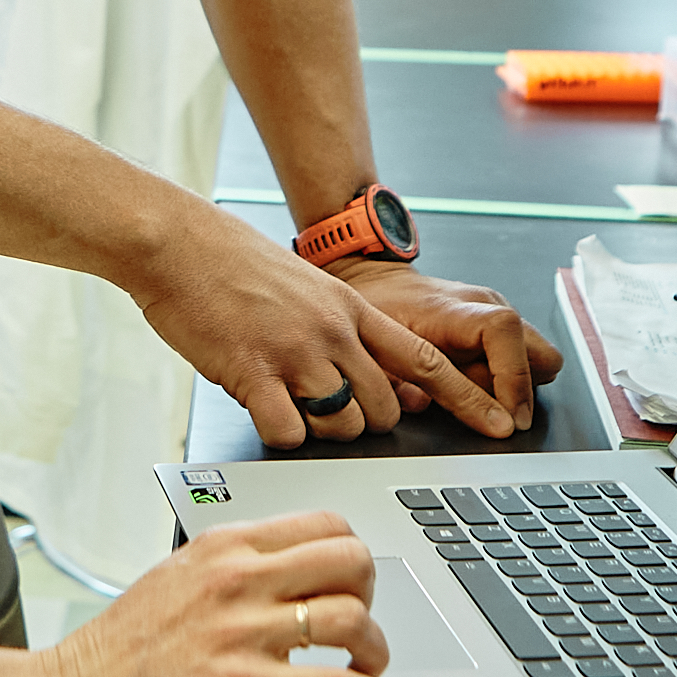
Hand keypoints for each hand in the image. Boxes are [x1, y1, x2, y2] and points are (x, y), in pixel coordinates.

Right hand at [43, 511, 407, 676]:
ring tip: (372, 667)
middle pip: (350, 559)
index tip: (354, 580)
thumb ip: (232, 569)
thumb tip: (284, 574)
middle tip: (365, 620)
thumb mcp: (176, 578)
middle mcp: (237, 580)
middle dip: (372, 593)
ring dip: (377, 648)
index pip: (323, 522)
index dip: (353, 554)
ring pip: (352, 618)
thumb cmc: (119, 650)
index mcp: (223, 546)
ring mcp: (242, 632)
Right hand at [128, 212, 520, 444]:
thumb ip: (337, 324)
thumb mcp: (306, 285)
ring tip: (285, 400)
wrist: (178, 242)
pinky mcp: (254, 372)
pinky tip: (261, 409)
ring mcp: (296, 352)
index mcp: (352, 308)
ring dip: (317, 429)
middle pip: (383, 409)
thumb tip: (356, 368)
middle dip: (362, 423)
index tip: (498, 423)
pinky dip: (279, 434)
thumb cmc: (231, 261)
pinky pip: (288, 432)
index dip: (468, 396)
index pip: (427, 360)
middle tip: (326, 409)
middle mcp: (334, 332)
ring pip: (341, 425)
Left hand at [332, 259, 566, 436]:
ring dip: (520, 387)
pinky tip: (481, 384)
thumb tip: (420, 403)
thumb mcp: (376, 347)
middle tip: (490, 412)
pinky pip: (528, 360)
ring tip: (482, 395)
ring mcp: (500, 313)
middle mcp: (486, 306)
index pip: (503, 329)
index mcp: (453, 309)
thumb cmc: (381, 311)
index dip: (513, 377)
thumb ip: (395, 378)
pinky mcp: (504, 326)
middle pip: (540, 353)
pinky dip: (513, 380)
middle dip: (520, 394)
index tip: (509, 417)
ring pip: (541, 361)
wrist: (386, 283)